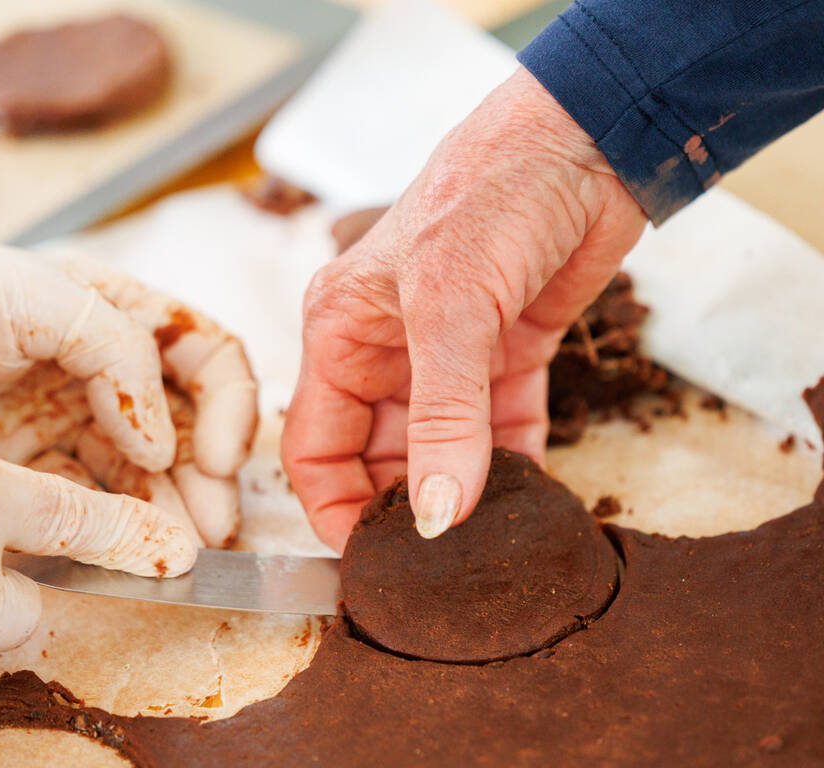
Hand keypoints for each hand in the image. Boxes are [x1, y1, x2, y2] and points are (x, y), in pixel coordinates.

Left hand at [0, 187, 257, 544]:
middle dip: (209, 476)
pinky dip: (118, 525)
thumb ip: (119, 354)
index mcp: (120, 313)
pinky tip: (130, 550)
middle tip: (215, 527)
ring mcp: (70, 416)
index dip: (228, 409)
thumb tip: (163, 445)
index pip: (207, 360)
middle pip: (186, 426)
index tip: (214, 459)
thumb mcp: (37, 297)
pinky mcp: (33, 460)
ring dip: (173, 509)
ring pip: (146, 470)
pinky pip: (91, 497)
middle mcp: (106, 366)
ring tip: (183, 550)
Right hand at [282, 68, 647, 552]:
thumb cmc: (490, 192)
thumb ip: (443, 418)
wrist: (585, 142)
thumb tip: (436, 515)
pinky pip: (501, 429)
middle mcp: (386, 349)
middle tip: (439, 564)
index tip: (369, 563)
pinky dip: (513, 465)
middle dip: (401, 508)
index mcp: (340, 332)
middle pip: (375, 457)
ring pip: (440, 449)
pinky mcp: (508, 355)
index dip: (334, 508)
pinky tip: (529, 499)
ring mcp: (450, 356)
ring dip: (462, 492)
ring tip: (488, 541)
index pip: (314, 444)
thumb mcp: (450, 308)